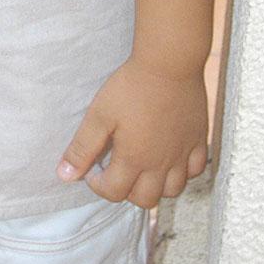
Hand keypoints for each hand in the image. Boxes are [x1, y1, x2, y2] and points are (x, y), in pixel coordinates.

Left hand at [58, 58, 208, 208]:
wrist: (168, 63)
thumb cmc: (131, 86)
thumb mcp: (99, 115)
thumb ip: (82, 148)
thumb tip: (64, 176)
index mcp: (134, 159)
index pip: (115, 193)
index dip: (98, 186)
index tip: (93, 171)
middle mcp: (161, 163)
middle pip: (145, 200)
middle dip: (126, 192)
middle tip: (117, 171)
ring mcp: (183, 153)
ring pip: (173, 191)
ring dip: (156, 188)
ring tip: (143, 169)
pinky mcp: (198, 140)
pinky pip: (197, 171)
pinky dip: (184, 174)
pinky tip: (171, 160)